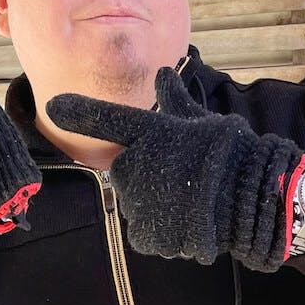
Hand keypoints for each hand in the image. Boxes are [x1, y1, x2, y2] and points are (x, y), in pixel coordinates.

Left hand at [46, 68, 304, 270]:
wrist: (251, 198)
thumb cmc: (230, 153)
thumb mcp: (203, 120)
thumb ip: (176, 99)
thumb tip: (163, 71)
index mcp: (147, 132)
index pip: (103, 118)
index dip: (76, 111)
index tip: (53, 106)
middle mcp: (133, 165)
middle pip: (125, 170)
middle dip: (146, 173)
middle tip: (180, 175)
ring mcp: (136, 202)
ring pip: (135, 202)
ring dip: (154, 202)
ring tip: (189, 200)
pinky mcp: (145, 234)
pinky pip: (145, 231)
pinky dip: (160, 229)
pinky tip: (185, 222)